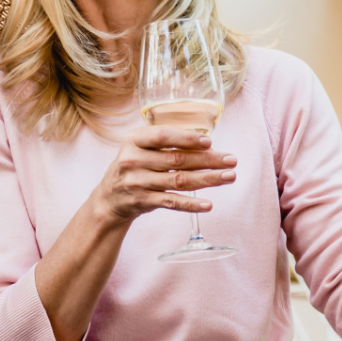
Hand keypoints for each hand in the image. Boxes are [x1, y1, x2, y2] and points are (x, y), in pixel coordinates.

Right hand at [92, 126, 235, 226]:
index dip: (187, 138)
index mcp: (133, 140)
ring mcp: (137, 182)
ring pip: (178, 181)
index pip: (162, 136)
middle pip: (177, 160)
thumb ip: (166, 143)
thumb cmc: (134, 166)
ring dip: (207, 179)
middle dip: (208, 160)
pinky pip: (171, 202)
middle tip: (232, 160)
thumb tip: (207, 144)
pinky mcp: (143, 201)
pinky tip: (208, 204)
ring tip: (229, 177)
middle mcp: (133, 160)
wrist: (109, 198)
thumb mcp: (140, 148)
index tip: (210, 142)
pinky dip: (191, 204)